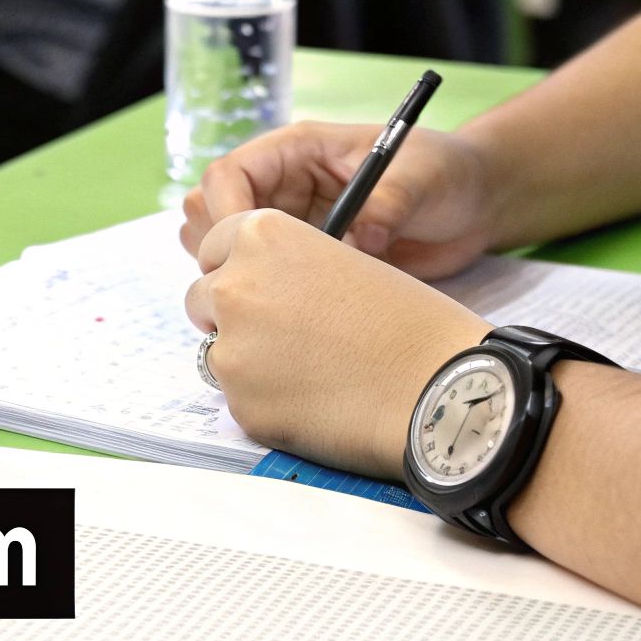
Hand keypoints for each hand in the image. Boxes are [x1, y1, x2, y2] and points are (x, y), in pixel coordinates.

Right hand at [180, 121, 502, 281]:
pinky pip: (261, 280)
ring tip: (275, 302)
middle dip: (218, 250)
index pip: (229, 175)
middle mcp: (284, 188)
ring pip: (224, 251)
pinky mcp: (304, 265)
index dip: (225, 213)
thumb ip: (388, 204)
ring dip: (235, 276)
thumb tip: (358, 240)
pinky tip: (294, 316)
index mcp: (298, 152)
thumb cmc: (446, 173)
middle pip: (209, 214)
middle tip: (256, 287)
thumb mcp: (422, 178)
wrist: (475, 206)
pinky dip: (262, 298)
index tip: (243, 253)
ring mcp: (291, 228)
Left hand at [185, 208, 492, 479]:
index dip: (238, 264)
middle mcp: (234, 285)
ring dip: (248, 358)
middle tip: (285, 331)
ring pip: (217, 351)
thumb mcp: (343, 261)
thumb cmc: (409, 320)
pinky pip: (240, 397)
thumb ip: (284, 266)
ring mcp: (231, 349)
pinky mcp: (240, 404)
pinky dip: (268, 399)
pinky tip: (317, 399)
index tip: (260, 283)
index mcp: (262, 236)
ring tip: (311, 367)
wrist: (438, 386)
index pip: (214, 243)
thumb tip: (249, 289)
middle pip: (202, 297)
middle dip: (234, 312)